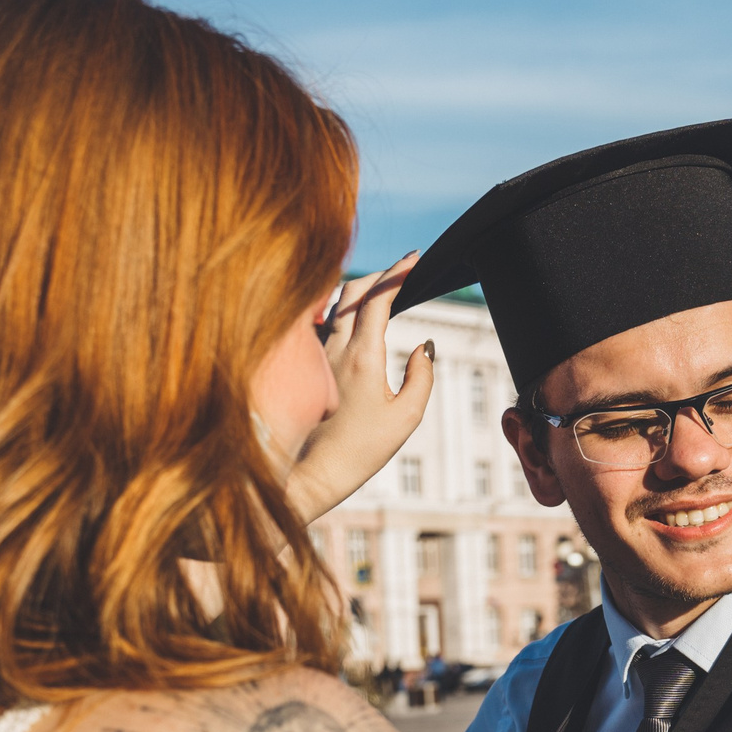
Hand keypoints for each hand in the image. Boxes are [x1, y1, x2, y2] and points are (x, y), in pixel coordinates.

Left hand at [284, 254, 434, 523]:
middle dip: (378, 274)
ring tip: (381, 291)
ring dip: (358, 291)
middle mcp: (334, 348)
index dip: (398, 272)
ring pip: (334, 305)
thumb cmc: (359, 451)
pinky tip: (354, 320)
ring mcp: (316, 356)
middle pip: (352, 290)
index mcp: (362, 357)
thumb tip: (424, 345)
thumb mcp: (406, 418)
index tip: (414, 259)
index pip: (378, 297)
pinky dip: (343, 312)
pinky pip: (323, 325)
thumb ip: (422, 376)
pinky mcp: (306, 367)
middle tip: (401, 271)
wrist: (308, 473)